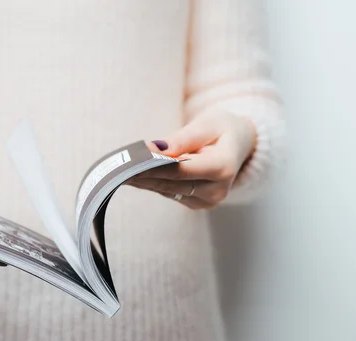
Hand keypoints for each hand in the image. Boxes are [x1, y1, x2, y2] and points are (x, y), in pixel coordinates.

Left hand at [128, 109, 256, 208]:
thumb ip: (185, 138)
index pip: (182, 170)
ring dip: (142, 181)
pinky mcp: (196, 203)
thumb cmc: (223, 128)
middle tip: (117, 168)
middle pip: (171, 183)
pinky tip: (133, 175)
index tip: (132, 161)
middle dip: (143, 174)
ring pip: (167, 190)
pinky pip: (169, 192)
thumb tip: (157, 149)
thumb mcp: (209, 123)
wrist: (238, 144)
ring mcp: (206, 201)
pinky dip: (151, 183)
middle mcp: (216, 190)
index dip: (155, 167)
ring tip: (118, 171)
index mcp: (223, 167)